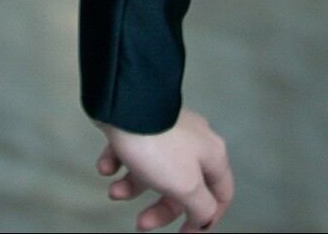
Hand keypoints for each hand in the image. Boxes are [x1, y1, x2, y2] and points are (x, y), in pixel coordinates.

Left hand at [96, 107, 233, 231]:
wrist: (123, 106)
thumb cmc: (158, 145)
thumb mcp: (187, 186)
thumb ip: (201, 209)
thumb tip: (204, 219)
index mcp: (211, 155)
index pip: (221, 195)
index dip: (206, 220)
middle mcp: (192, 142)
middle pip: (183, 189)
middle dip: (160, 210)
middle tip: (141, 224)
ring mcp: (166, 132)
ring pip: (154, 172)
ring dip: (132, 187)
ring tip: (114, 191)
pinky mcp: (142, 125)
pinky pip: (132, 152)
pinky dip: (118, 164)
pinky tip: (106, 166)